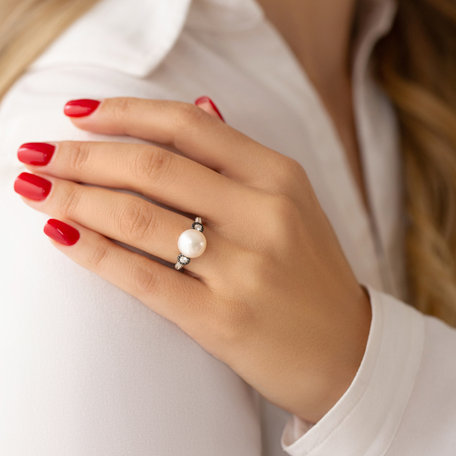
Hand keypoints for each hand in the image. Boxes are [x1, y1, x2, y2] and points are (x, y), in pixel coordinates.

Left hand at [14, 96, 371, 422]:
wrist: (345, 350)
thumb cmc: (310, 273)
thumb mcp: (290, 202)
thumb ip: (239, 157)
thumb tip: (199, 105)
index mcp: (279, 177)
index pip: (187, 125)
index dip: (123, 112)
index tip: (77, 113)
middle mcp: (264, 215)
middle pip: (152, 166)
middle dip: (82, 156)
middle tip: (37, 155)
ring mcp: (244, 268)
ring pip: (139, 217)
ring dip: (74, 199)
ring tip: (35, 190)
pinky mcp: (223, 320)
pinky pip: (143, 277)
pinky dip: (93, 252)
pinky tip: (60, 235)